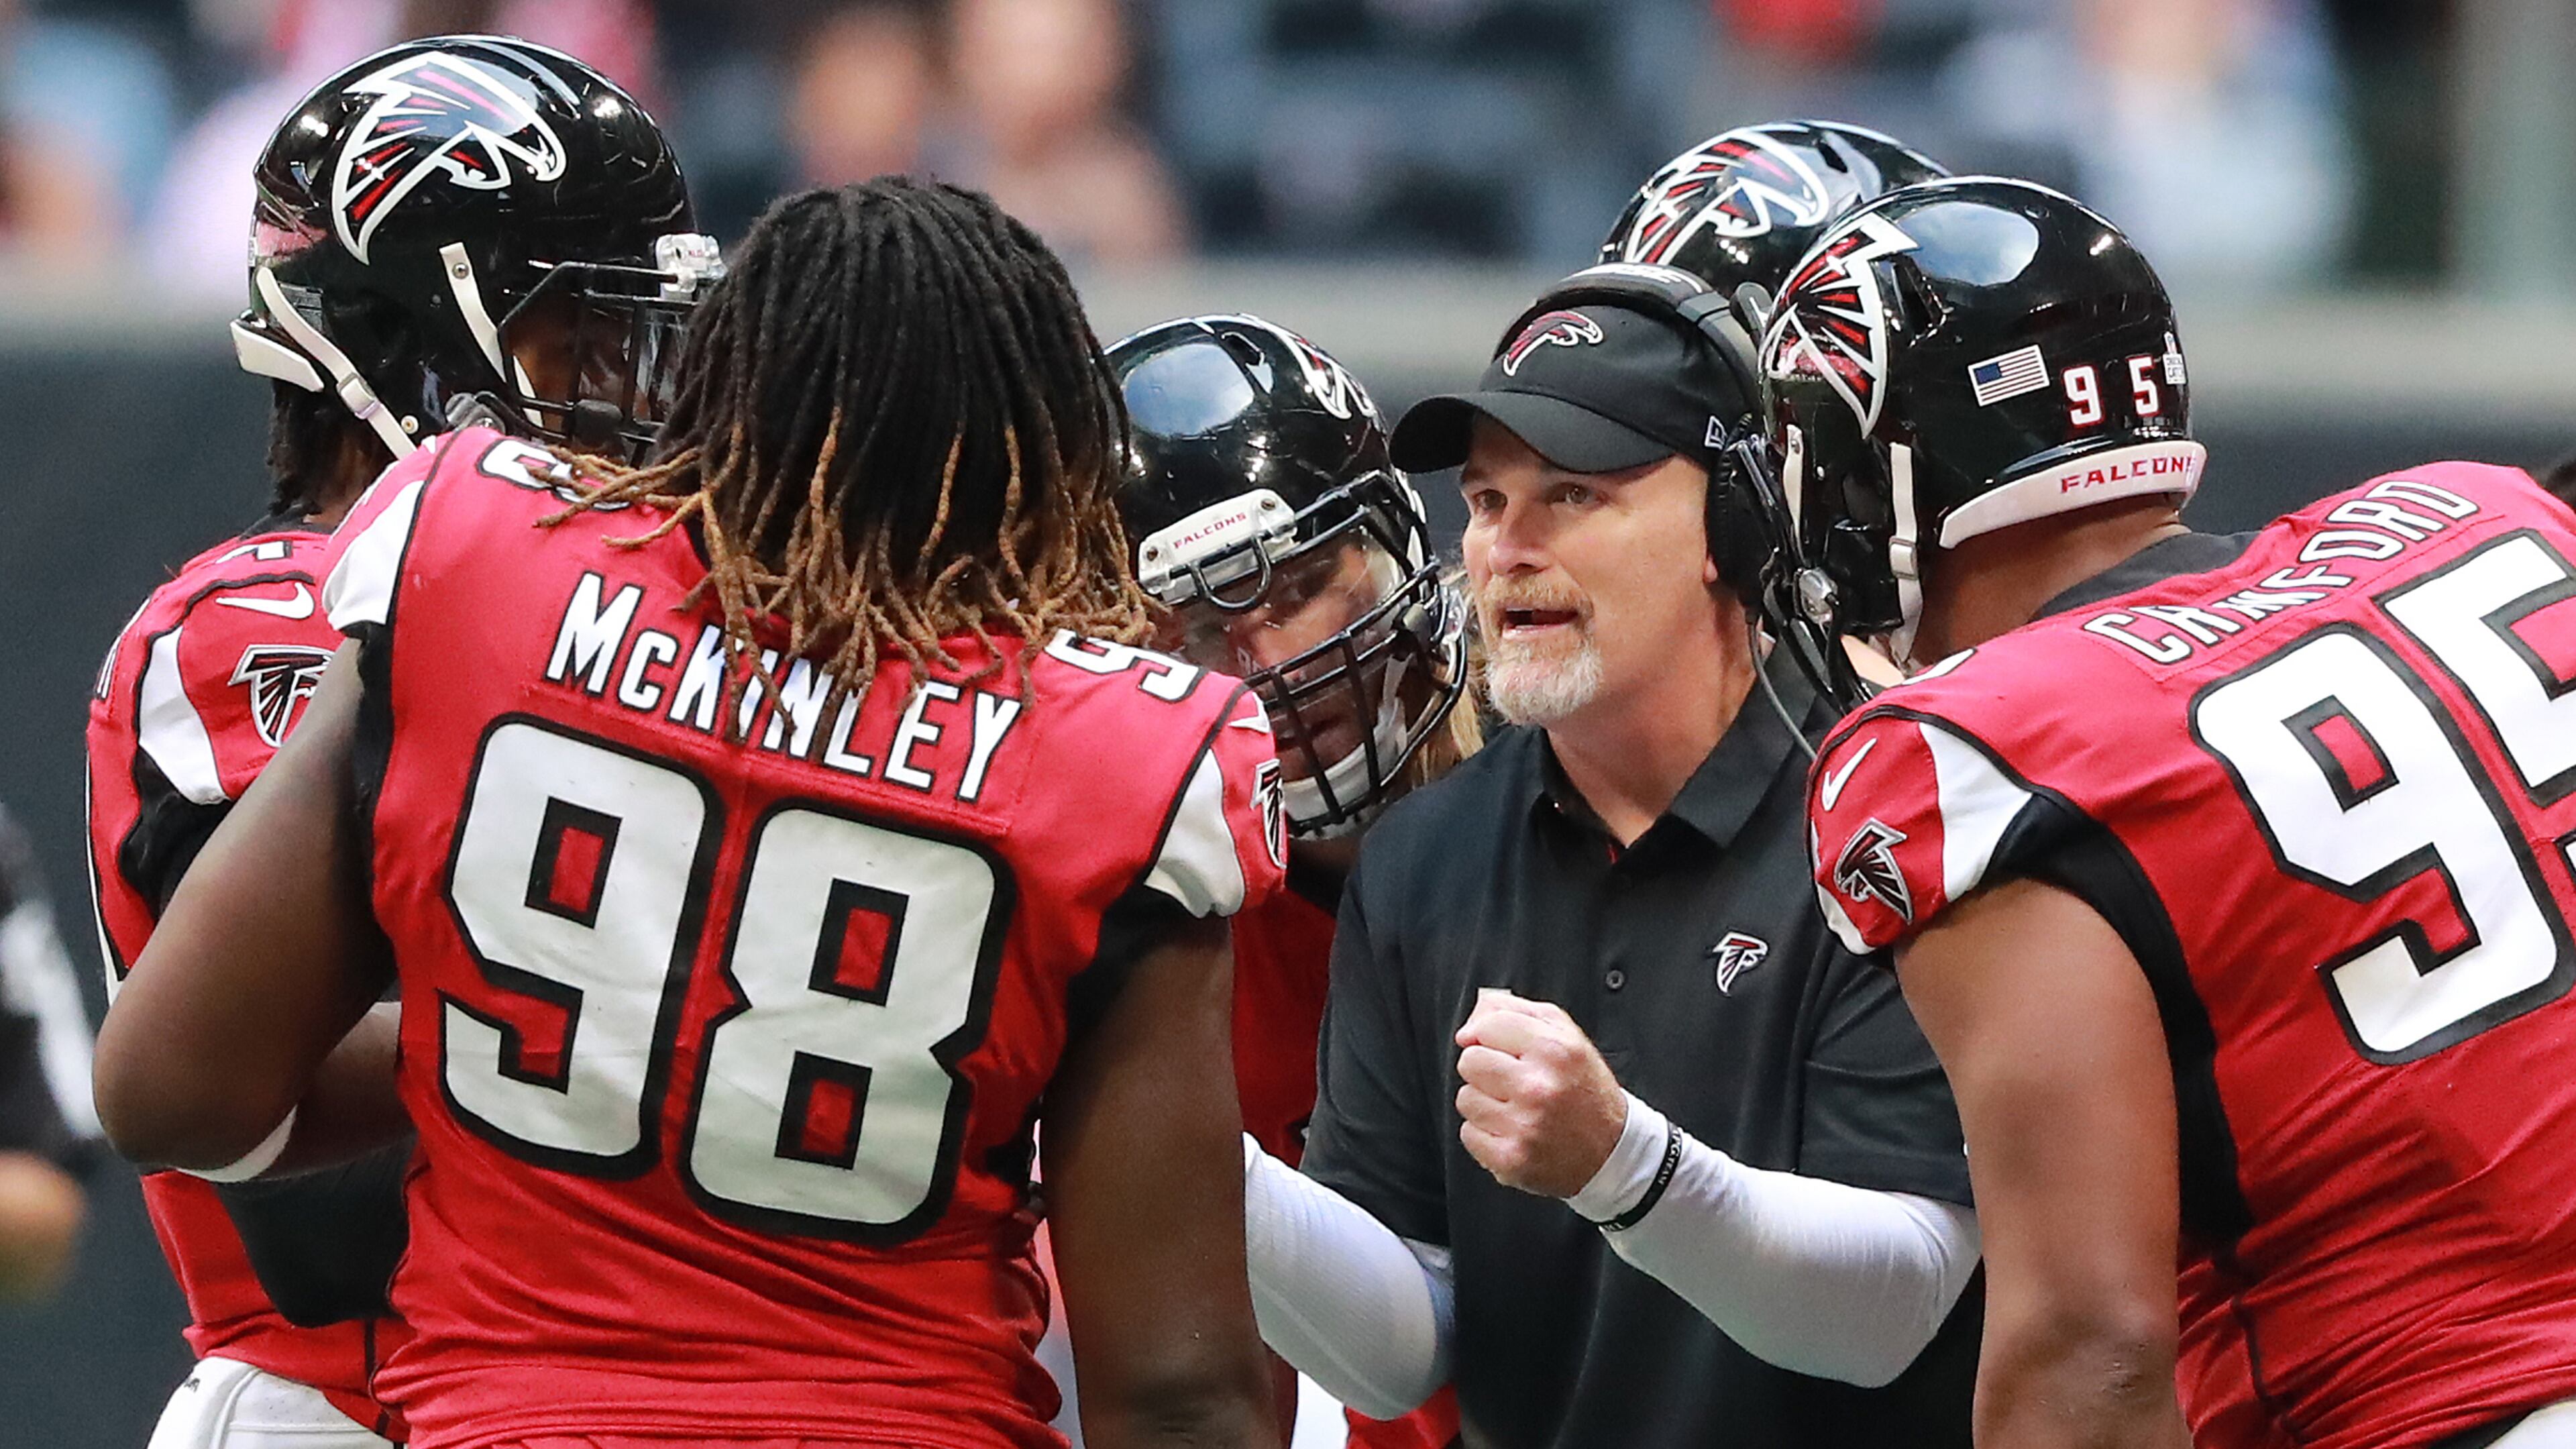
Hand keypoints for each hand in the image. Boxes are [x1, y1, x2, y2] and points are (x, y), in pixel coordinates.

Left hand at [1453, 988, 1626, 1198]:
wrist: (1611, 1151)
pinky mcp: (1510, 1159)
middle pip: (1470, 1061)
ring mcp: (1523, 1126)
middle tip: (1512, 1081)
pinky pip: (1468, 1133)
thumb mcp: (1567, 1036)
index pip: (1489, 1026)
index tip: (1499, 1047)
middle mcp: (1538, 1087)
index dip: (1488, 1035)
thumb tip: (1468, 1028)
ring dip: (1485, 1103)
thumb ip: (1517, 1013)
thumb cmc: (1584, 1090)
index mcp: (1554, 1050)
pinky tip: (1512, 1131)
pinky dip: (1485, 1134)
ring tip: (1515, 1108)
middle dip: (1485, 1068)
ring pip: (1465, 1098)